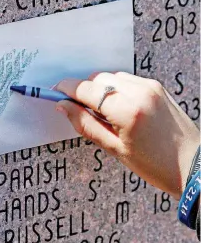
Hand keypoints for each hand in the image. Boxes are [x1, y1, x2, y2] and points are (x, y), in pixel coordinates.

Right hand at [55, 72, 198, 199]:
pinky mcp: (157, 86)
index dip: (67, 89)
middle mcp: (139, 92)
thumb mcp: (114, 149)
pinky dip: (115, 89)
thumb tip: (63, 106)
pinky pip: (126, 80)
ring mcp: (150, 86)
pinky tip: (119, 108)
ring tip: (104, 113)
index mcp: (127, 110)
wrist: (195, 165)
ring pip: (111, 77)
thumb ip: (85, 124)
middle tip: (80, 110)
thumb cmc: (155, 164)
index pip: (86, 89)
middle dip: (84, 91)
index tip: (55, 92)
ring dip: (100, 90)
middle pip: (97, 79)